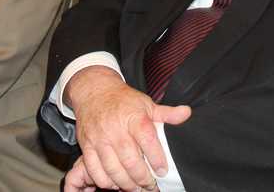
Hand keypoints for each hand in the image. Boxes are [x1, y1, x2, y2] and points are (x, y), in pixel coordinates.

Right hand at [65, 66, 190, 190]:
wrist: (94, 91)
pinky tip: (116, 183)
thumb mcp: (146, 103)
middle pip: (130, 160)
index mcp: (133, 117)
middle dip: (143, 178)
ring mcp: (99, 138)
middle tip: (151, 186)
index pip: (147, 139)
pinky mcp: (87, 146)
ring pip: (113, 169)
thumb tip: (186, 113)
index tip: (163, 171)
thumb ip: (166, 114)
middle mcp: (115, 129)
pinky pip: (94, 170)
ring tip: (137, 188)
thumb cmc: (123, 101)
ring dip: (126, 184)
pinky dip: (106, 181)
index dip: (156, 158)